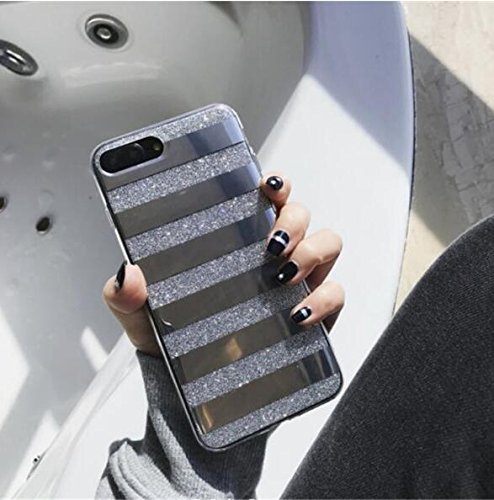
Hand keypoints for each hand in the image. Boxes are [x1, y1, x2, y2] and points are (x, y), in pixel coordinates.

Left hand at [102, 172, 343, 356]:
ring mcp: (297, 282)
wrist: (200, 389)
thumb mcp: (144, 317)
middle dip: (292, 220)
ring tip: (283, 275)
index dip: (274, 184)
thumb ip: (127, 296)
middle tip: (270, 244)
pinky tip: (298, 313)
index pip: (263, 199)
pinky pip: (335, 292)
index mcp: (237, 242)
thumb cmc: (177, 342)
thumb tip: (129, 275)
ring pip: (326, 243)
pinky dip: (324, 298)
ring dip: (311, 251)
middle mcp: (271, 255)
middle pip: (299, 214)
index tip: (268, 184)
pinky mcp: (314, 313)